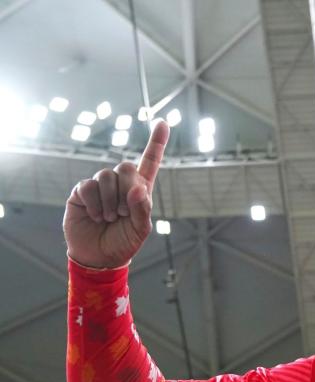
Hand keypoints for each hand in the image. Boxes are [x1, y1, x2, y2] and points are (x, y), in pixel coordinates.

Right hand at [63, 121, 169, 268]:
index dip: (157, 143)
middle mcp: (121, 184)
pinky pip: (88, 186)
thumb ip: (143, 209)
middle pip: (127, 167)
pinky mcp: (82, 191)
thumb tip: (138, 188)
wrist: (98, 256)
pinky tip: (95, 215)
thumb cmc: (123, 242)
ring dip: (110, 201)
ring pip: (107, 176)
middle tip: (122, 214)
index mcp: (140, 190)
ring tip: (109, 218)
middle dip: (127, 190)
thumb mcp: (140, 231)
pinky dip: (94, 203)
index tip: (163, 123)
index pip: (150, 162)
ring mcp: (101, 186)